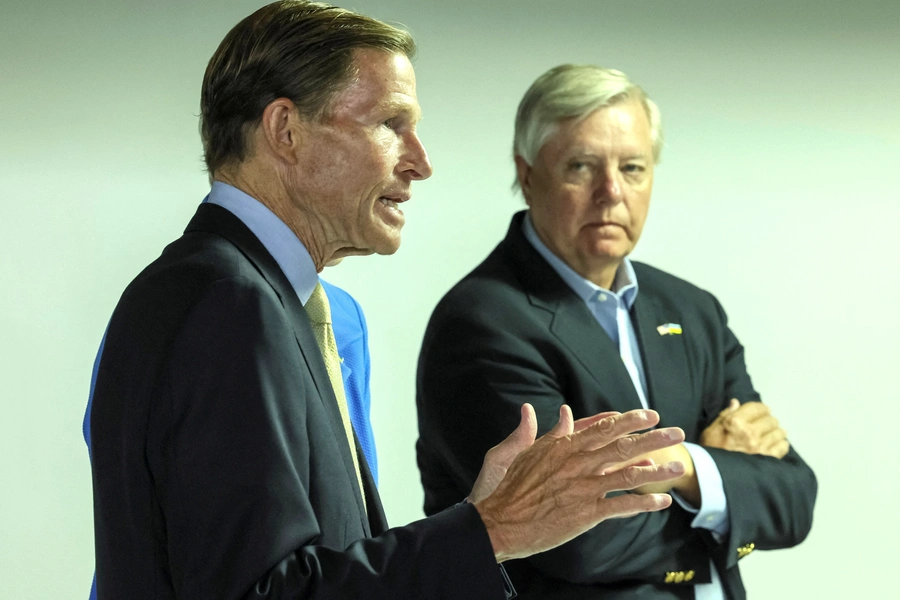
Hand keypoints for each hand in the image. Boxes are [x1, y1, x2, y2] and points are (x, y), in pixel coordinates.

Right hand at [473, 406, 685, 562]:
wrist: (501, 520)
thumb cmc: (511, 486)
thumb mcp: (525, 452)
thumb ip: (547, 433)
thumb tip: (557, 411)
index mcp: (564, 447)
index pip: (604, 428)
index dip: (630, 420)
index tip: (650, 415)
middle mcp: (578, 464)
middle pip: (623, 447)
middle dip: (653, 438)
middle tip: (676, 432)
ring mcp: (584, 488)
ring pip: (628, 475)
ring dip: (657, 470)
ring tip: (679, 466)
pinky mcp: (586, 513)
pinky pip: (622, 506)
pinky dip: (644, 504)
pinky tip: (662, 502)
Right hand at [700, 399, 788, 458]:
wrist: (711, 475)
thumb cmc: (709, 451)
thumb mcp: (710, 430)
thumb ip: (725, 415)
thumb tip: (736, 403)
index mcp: (735, 422)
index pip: (757, 408)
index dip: (761, 408)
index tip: (762, 411)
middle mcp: (750, 432)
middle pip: (770, 420)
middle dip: (768, 420)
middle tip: (766, 424)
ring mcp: (760, 447)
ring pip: (779, 432)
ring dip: (776, 432)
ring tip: (772, 434)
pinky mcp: (767, 459)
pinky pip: (782, 447)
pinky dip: (781, 444)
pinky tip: (777, 444)